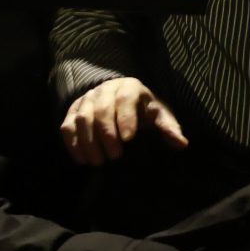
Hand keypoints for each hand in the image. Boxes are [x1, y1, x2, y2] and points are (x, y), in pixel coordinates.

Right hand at [60, 77, 188, 166]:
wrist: (120, 100)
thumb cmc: (143, 111)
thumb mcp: (159, 116)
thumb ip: (169, 129)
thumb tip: (182, 144)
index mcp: (129, 88)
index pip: (125, 100)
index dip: (126, 118)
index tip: (128, 140)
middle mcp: (105, 90)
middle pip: (101, 110)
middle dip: (107, 135)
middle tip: (115, 157)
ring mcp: (87, 99)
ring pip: (82, 118)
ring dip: (89, 142)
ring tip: (98, 162)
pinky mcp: (73, 110)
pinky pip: (67, 126)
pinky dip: (73, 144)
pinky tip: (82, 160)